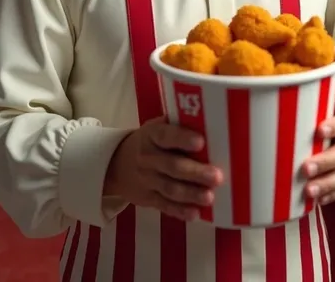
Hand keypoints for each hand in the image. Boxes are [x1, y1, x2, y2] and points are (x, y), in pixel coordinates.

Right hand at [104, 117, 222, 220]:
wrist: (117, 163)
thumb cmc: (149, 141)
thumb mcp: (156, 127)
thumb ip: (177, 126)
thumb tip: (208, 122)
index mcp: (152, 135)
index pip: (166, 135)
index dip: (182, 139)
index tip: (201, 142)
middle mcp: (148, 157)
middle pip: (172, 166)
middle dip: (195, 172)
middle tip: (217, 176)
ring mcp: (147, 180)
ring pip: (170, 188)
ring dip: (190, 194)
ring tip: (209, 197)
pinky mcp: (148, 199)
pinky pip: (164, 206)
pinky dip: (180, 211)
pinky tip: (195, 213)